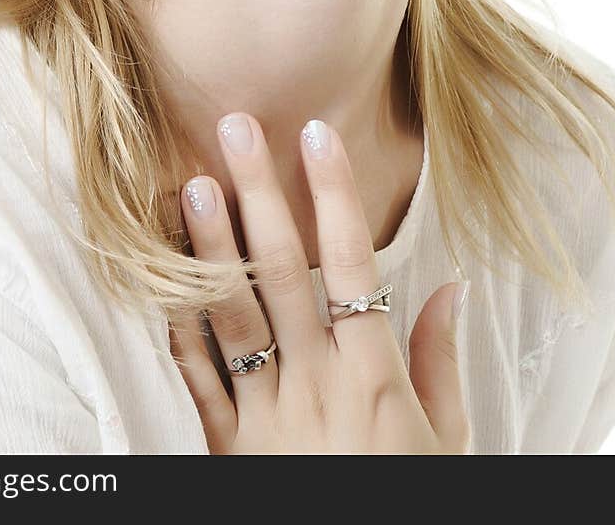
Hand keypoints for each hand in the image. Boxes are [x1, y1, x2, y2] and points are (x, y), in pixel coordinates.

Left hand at [169, 112, 470, 454]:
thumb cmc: (405, 502)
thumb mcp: (447, 443)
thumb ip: (441, 362)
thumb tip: (454, 284)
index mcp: (373, 378)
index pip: (351, 265)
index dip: (334, 195)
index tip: (318, 133)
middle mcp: (316, 386)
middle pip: (284, 274)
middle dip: (260, 194)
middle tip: (236, 126)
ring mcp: (266, 418)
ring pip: (234, 318)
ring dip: (212, 248)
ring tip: (192, 184)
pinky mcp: (227, 452)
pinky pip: (197, 383)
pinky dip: (179, 330)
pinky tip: (161, 278)